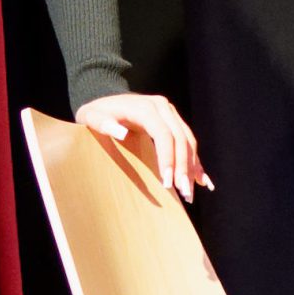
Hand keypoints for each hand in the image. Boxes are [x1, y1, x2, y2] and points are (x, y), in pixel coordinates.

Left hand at [74, 92, 210, 202]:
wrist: (104, 100)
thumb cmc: (95, 113)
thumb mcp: (91, 117)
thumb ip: (103, 124)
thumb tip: (122, 133)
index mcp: (145, 107)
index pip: (164, 134)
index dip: (168, 158)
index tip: (167, 183)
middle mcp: (162, 107)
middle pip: (181, 138)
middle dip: (184, 167)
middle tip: (184, 194)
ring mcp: (170, 113)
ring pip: (188, 141)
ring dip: (192, 167)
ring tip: (189, 193)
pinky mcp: (173, 121)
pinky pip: (188, 141)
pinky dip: (195, 161)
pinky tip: (202, 180)